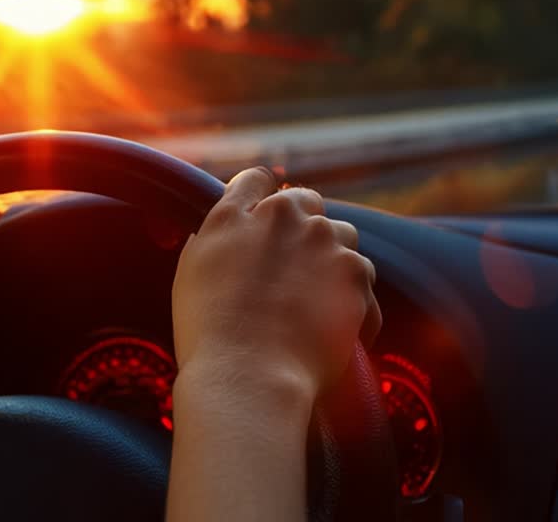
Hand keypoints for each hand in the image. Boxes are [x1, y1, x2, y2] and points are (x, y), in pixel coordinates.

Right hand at [171, 167, 380, 400]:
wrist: (249, 377)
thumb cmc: (209, 333)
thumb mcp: (193, 270)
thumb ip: (217, 236)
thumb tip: (231, 226)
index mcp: (238, 214)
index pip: (256, 181)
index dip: (260, 200)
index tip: (263, 223)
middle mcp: (284, 218)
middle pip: (306, 205)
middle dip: (303, 229)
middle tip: (291, 272)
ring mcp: (324, 242)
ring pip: (342, 238)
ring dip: (334, 261)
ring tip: (315, 306)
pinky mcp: (355, 275)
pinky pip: (363, 282)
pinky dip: (355, 305)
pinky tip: (334, 333)